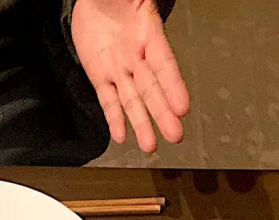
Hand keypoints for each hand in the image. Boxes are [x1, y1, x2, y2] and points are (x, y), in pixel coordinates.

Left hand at [71, 0, 189, 152]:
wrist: (95, 0)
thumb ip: (143, 2)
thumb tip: (147, 3)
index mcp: (149, 33)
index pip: (165, 64)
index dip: (173, 85)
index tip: (183, 107)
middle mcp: (137, 56)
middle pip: (152, 89)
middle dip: (162, 113)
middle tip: (175, 135)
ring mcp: (120, 69)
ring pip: (132, 100)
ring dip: (141, 124)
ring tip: (150, 146)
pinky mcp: (101, 77)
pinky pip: (108, 101)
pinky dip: (114, 119)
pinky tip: (121, 136)